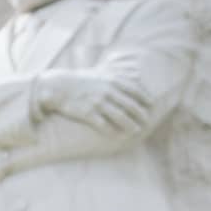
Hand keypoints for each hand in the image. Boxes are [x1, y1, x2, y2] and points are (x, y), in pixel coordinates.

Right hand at [36, 72, 152, 134]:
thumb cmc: (80, 81)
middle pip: (130, 105)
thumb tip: (129, 82)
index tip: (151, 105)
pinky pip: (103, 125)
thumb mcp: (100, 75)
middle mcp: (107, 91)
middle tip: (147, 121)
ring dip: (130, 125)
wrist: (59, 86)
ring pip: (120, 116)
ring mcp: (98, 103)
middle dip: (140, 114)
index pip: (134, 90)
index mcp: (112, 80)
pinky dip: (111, 131)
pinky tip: (117, 136)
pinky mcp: (87, 113)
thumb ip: (114, 79)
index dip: (145, 98)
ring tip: (136, 130)